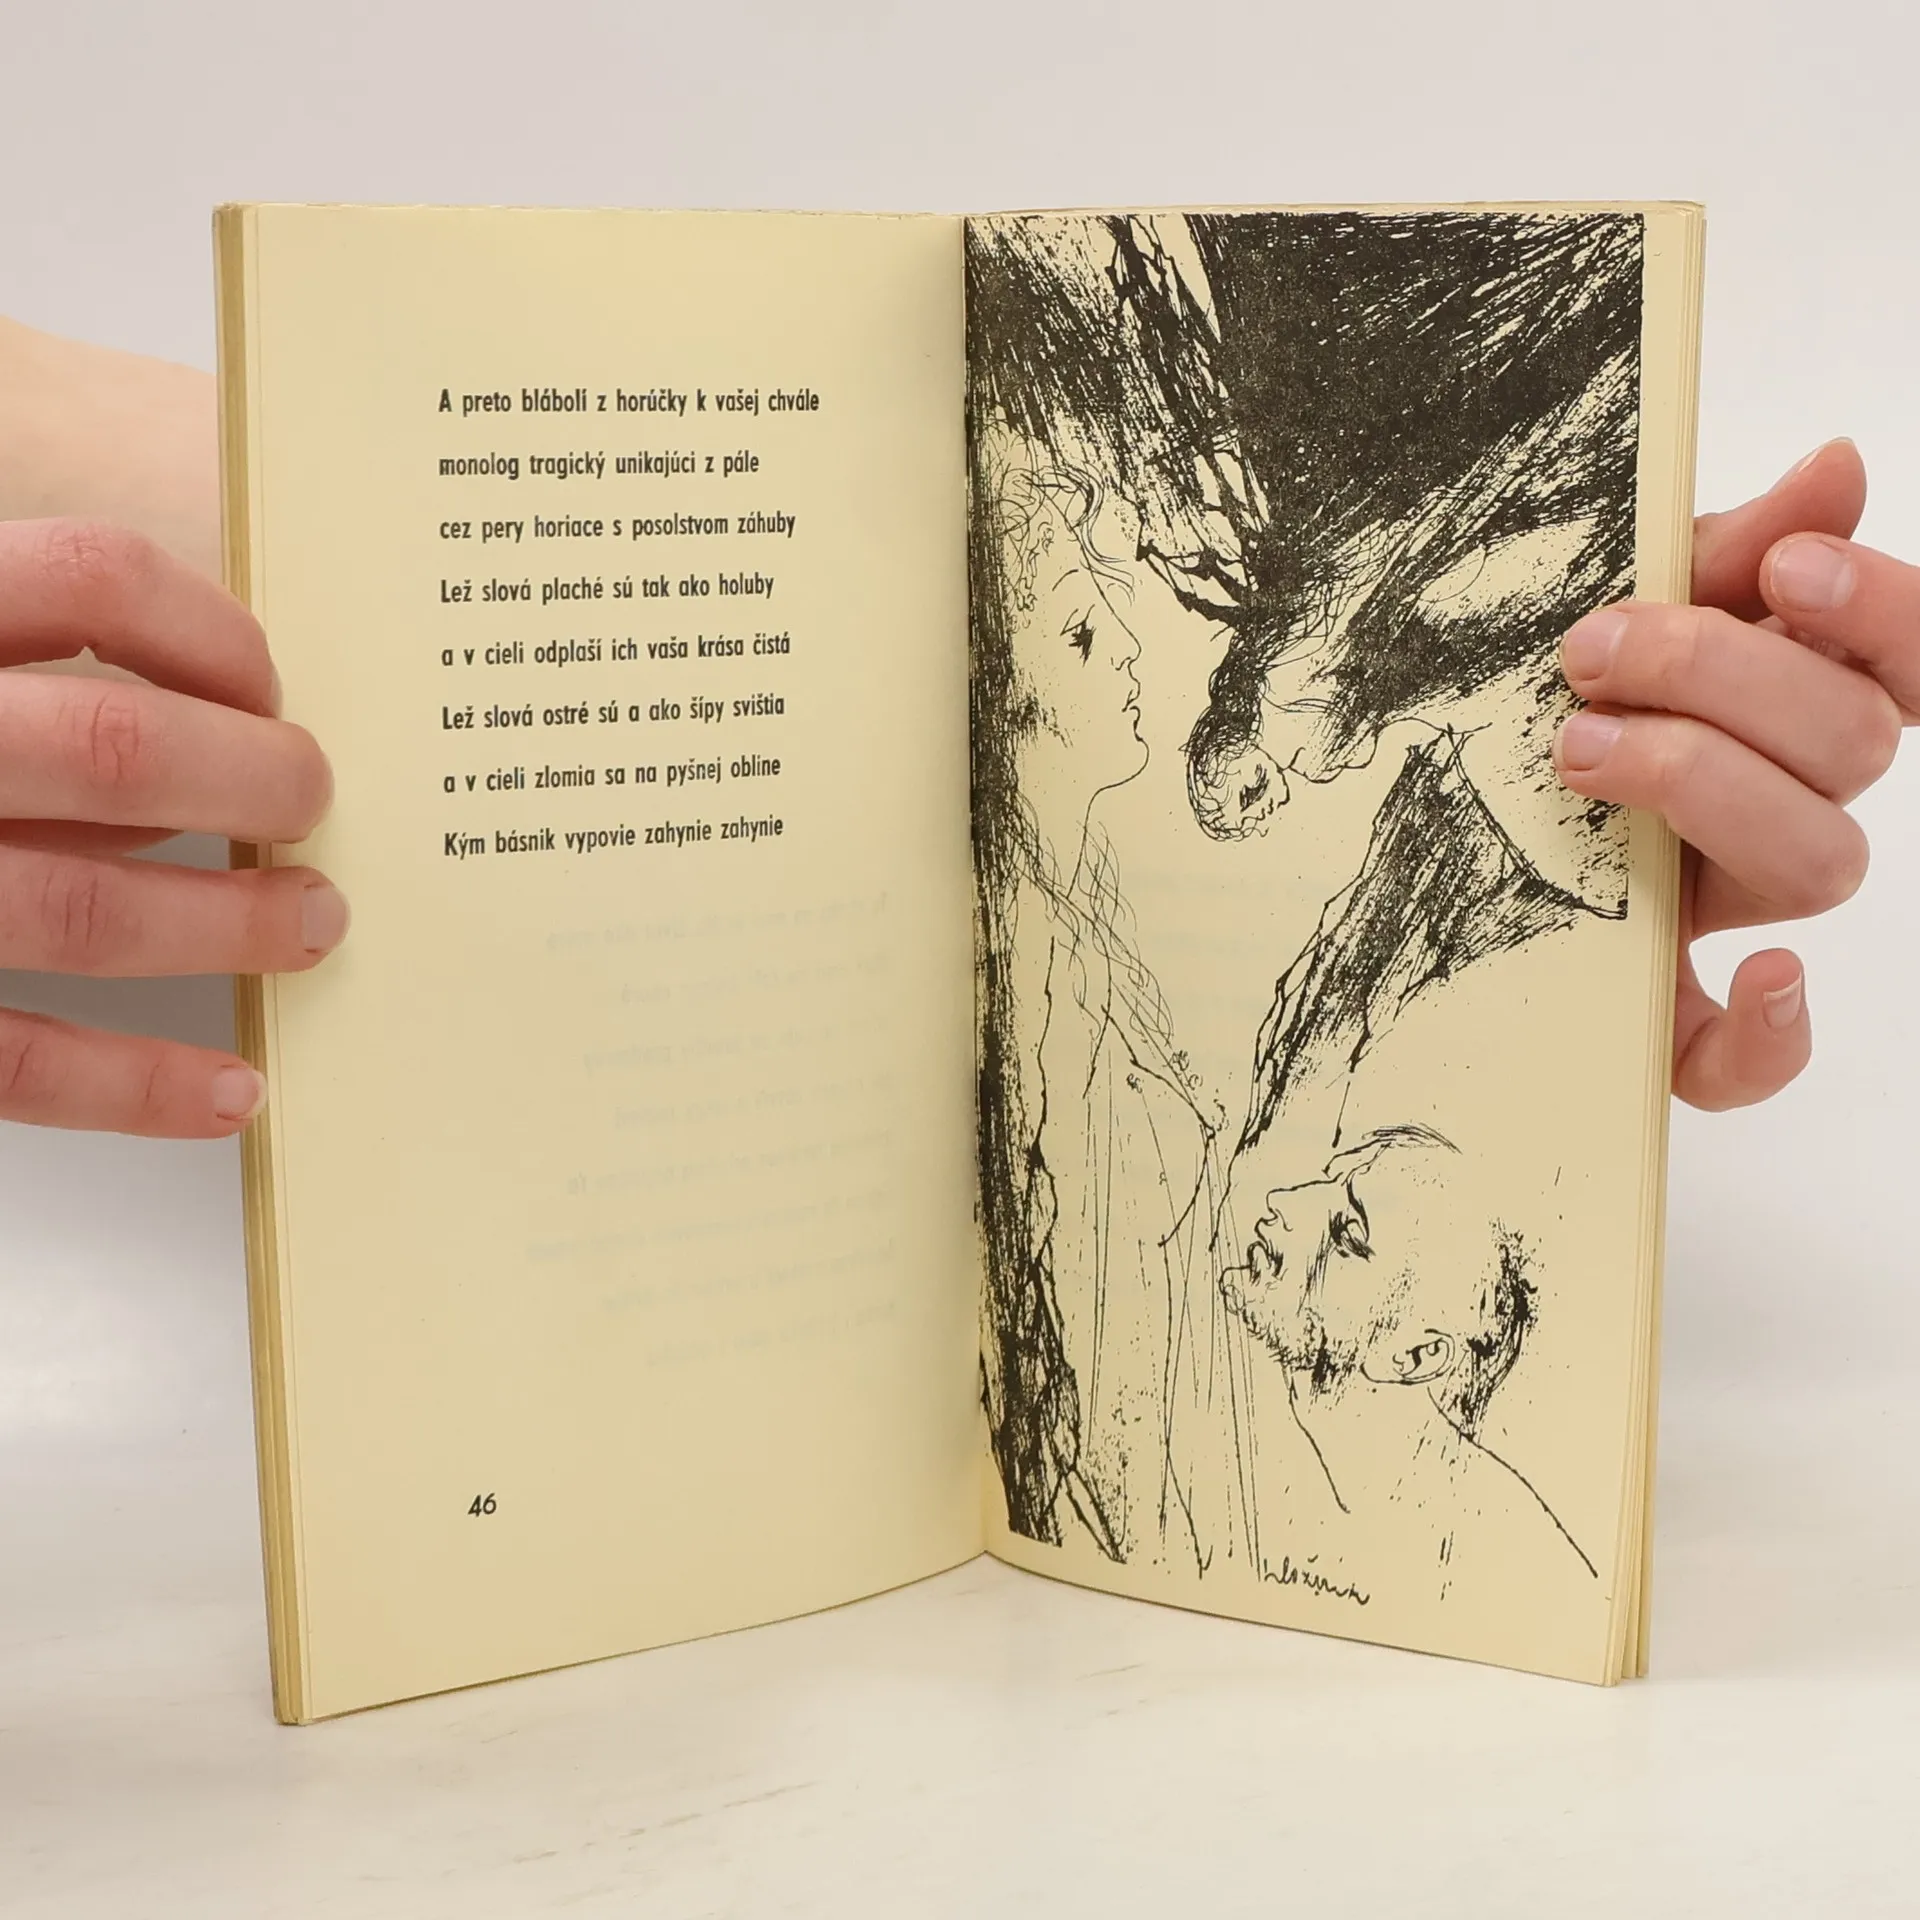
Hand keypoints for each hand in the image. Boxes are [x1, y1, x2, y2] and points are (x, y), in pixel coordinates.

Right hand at [0, 520, 340, 1135]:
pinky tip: (230, 1096)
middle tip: (313, 801)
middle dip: (255, 781)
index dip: (215, 632)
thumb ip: (8, 656)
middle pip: (116, 748)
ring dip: (230, 927)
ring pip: (83, 909)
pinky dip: (136, 1087)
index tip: (268, 685)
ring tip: (312, 927)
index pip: (94, 580)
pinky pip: (15, 1058)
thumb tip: (198, 732)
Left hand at [1553, 439, 1907, 1109]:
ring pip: (1817, 860)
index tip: (1780, 568)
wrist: (1413, 822)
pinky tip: (1755, 976)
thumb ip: (1715, 551)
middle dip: (1725, 681)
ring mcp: (1730, 910)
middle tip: (1589, 655)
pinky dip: (1770, 1033)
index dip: (1878, 611)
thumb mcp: (1611, 611)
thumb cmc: (1538, 705)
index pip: (1901, 662)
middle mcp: (1780, 805)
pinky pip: (1750, 1058)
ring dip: (1710, 788)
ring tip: (1578, 748)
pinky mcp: (1666, 1013)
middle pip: (1850, 749)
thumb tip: (1835, 466)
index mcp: (1783, 705)